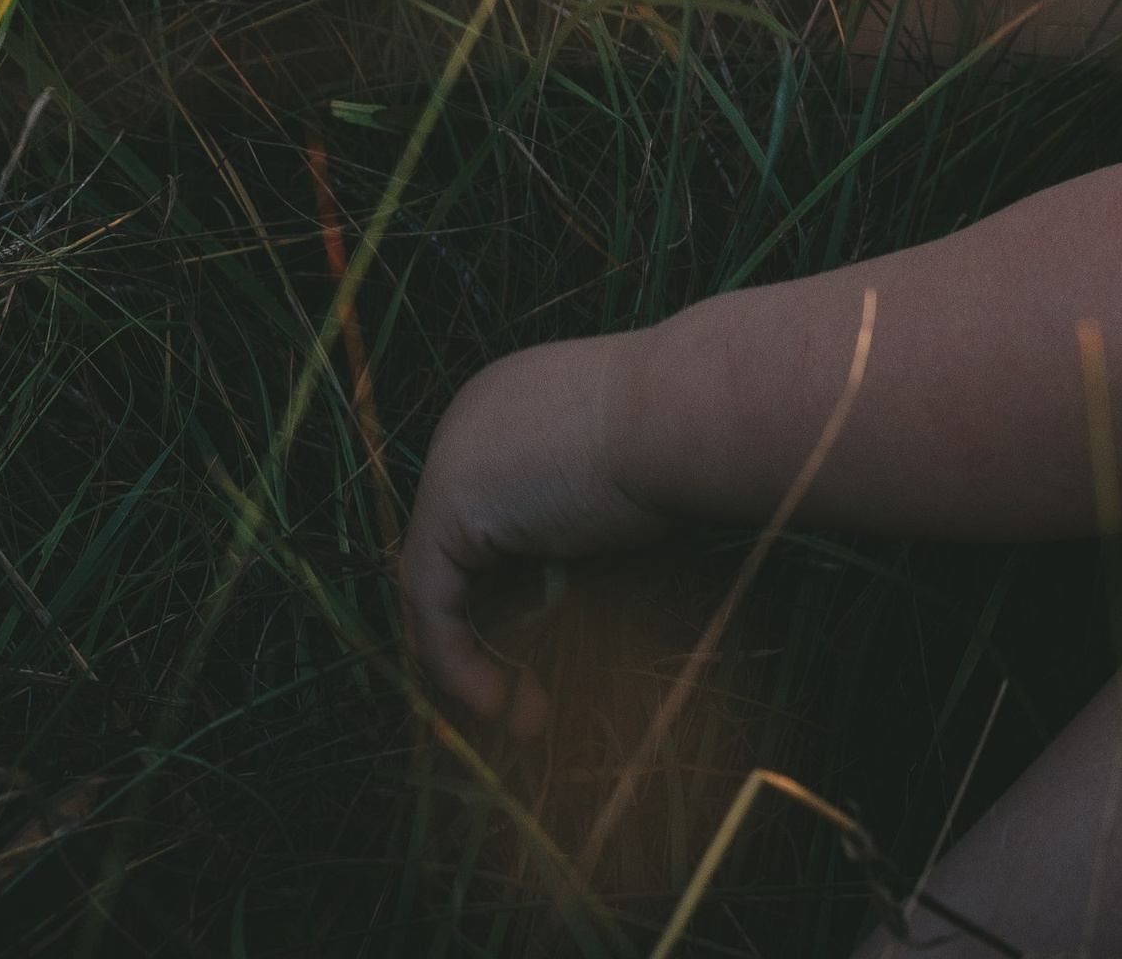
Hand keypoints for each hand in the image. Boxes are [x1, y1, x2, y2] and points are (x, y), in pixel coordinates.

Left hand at [401, 332, 659, 732]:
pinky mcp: (446, 503)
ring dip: (480, 661)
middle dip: (493, 632)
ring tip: (527, 717)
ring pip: (443, 583)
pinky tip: (501, 702)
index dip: (508, 590)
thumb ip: (581, 526)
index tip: (545, 649)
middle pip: (461, 551)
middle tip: (530, 696)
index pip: (488, 516)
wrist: (686, 409)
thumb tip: (573, 597)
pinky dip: (459, 660)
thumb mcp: (622, 482)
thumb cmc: (680, 440)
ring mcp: (451, 456)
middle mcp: (469, 422)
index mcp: (512, 404)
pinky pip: (434, 600)